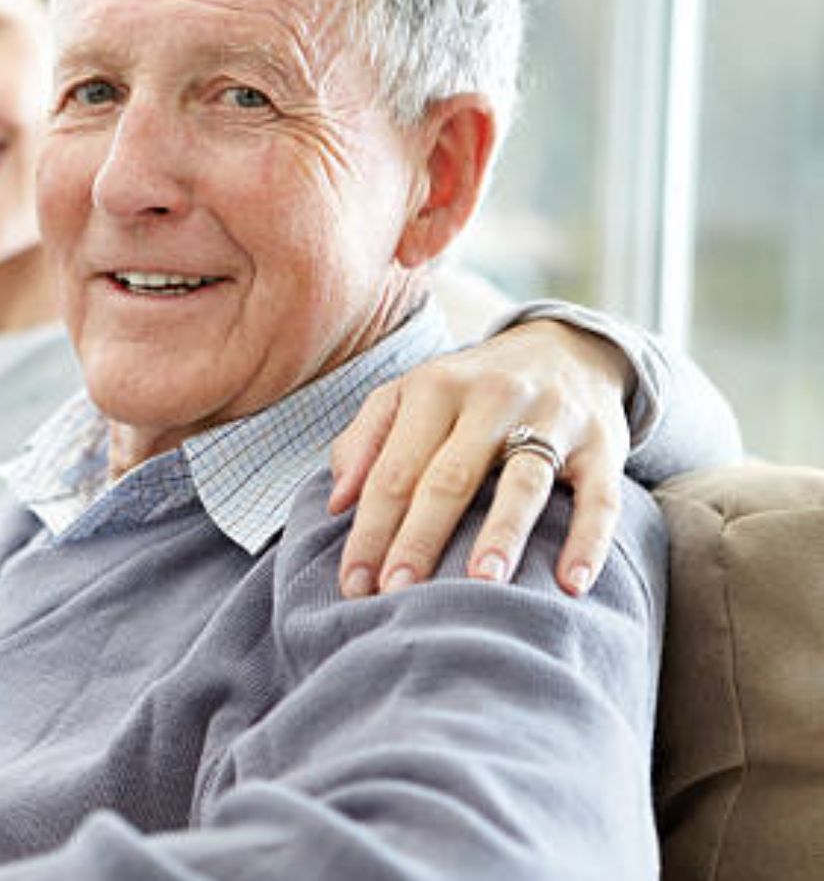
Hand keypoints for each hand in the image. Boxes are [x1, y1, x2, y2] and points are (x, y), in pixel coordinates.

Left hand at [329, 319, 632, 598]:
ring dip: (502, 533)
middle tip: (396, 591)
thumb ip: (365, 441)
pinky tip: (572, 583)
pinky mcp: (603, 445)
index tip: (354, 583)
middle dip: (419, 538)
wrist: (564, 349)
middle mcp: (492, 399)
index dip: (371, 529)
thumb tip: (337, 503)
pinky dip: (588, 540)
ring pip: (525, 482)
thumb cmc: (466, 390)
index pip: (395, 470)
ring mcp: (552, 420)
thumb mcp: (408, 396)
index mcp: (435, 388)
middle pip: (450, 477)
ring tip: (481, 582)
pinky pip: (599, 496)